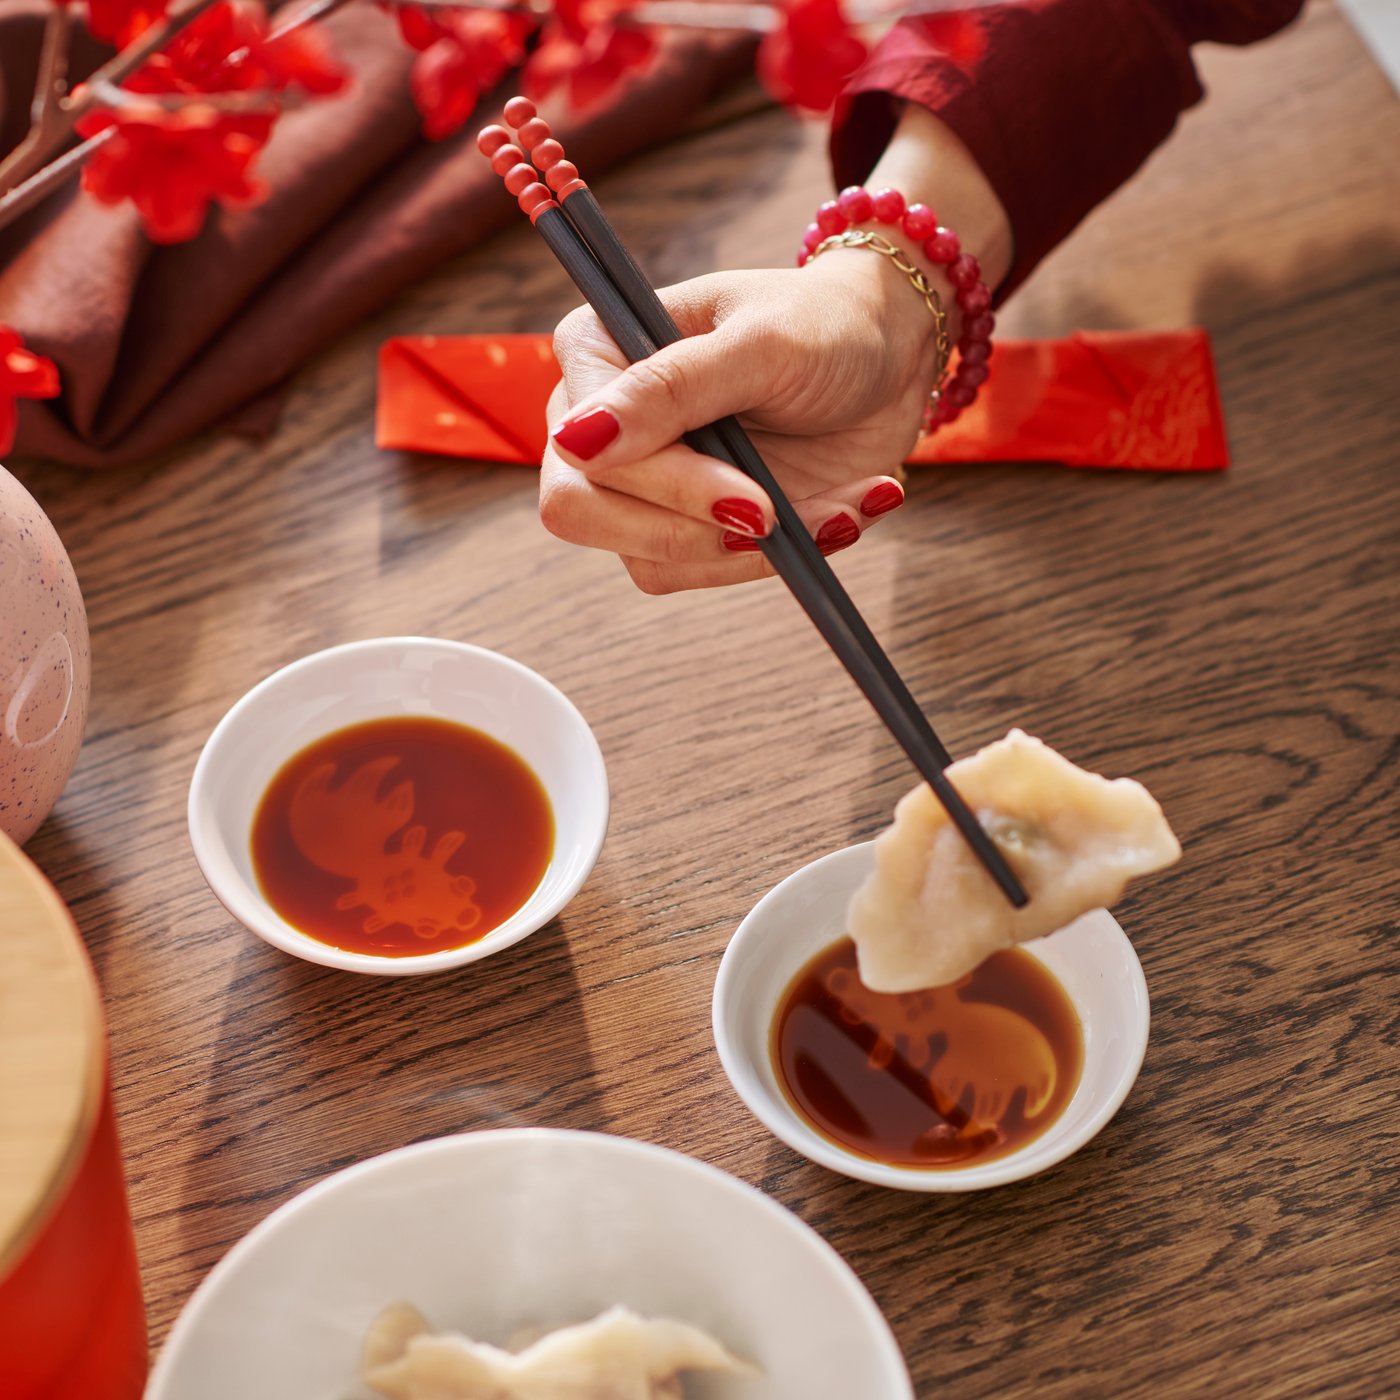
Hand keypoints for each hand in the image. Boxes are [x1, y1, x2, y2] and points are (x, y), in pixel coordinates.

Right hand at [541, 103, 1010, 593]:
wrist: (888, 362)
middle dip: (692, 529)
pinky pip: (703, 570)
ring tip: (840, 509)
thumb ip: (672, 387)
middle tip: (776, 518)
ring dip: (753, 550)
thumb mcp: (762, 344)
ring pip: (649, 558)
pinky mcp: (687, 524)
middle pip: (584, 513)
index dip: (664, 484)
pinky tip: (837, 516)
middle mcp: (600, 423)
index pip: (583, 450)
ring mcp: (642, 482)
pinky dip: (776, 558)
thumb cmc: (826, 326)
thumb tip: (575, 440)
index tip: (752, 498)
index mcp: (596, 351)